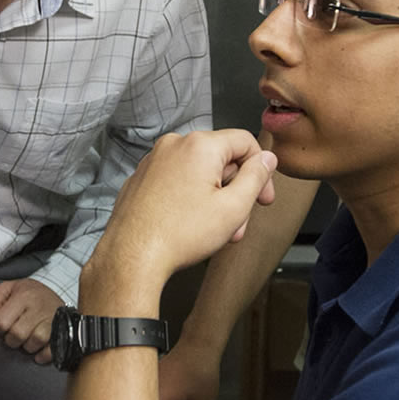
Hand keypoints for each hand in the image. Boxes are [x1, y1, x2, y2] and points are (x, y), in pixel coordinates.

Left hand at [0, 278, 61, 362]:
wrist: (55, 292)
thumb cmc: (27, 294)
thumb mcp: (6, 289)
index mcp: (24, 295)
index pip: (1, 322)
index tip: (4, 324)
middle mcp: (39, 307)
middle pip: (17, 334)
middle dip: (11, 339)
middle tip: (15, 333)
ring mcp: (52, 320)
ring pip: (34, 342)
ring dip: (27, 346)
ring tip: (27, 338)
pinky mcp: (63, 331)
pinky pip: (51, 350)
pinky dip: (43, 355)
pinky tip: (38, 352)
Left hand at [89, 131, 277, 296]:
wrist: (132, 257)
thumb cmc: (178, 235)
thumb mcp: (234, 208)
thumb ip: (257, 177)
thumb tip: (266, 159)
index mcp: (199, 146)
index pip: (246, 142)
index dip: (262, 171)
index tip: (263, 197)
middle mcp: (173, 145)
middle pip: (222, 159)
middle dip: (235, 192)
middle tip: (237, 223)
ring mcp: (154, 161)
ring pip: (198, 173)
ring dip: (214, 199)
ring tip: (214, 231)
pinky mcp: (141, 179)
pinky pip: (176, 181)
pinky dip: (189, 199)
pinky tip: (189, 226)